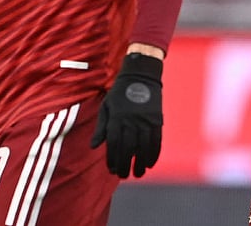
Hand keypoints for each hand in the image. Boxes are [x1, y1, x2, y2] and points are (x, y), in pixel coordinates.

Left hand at [90, 53, 163, 177]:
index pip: (113, 143)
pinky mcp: (157, 119)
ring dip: (140, 162)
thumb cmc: (119, 93)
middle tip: (124, 175)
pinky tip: (150, 163)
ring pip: (143, 147)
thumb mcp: (106, 106)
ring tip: (138, 173)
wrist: (141, 75)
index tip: (112, 170)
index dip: (112, 158)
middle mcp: (131, 120)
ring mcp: (145, 120)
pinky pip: (156, 140)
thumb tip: (93, 147)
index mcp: (116, 117)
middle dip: (125, 164)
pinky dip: (154, 153)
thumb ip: (101, 127)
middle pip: (128, 148)